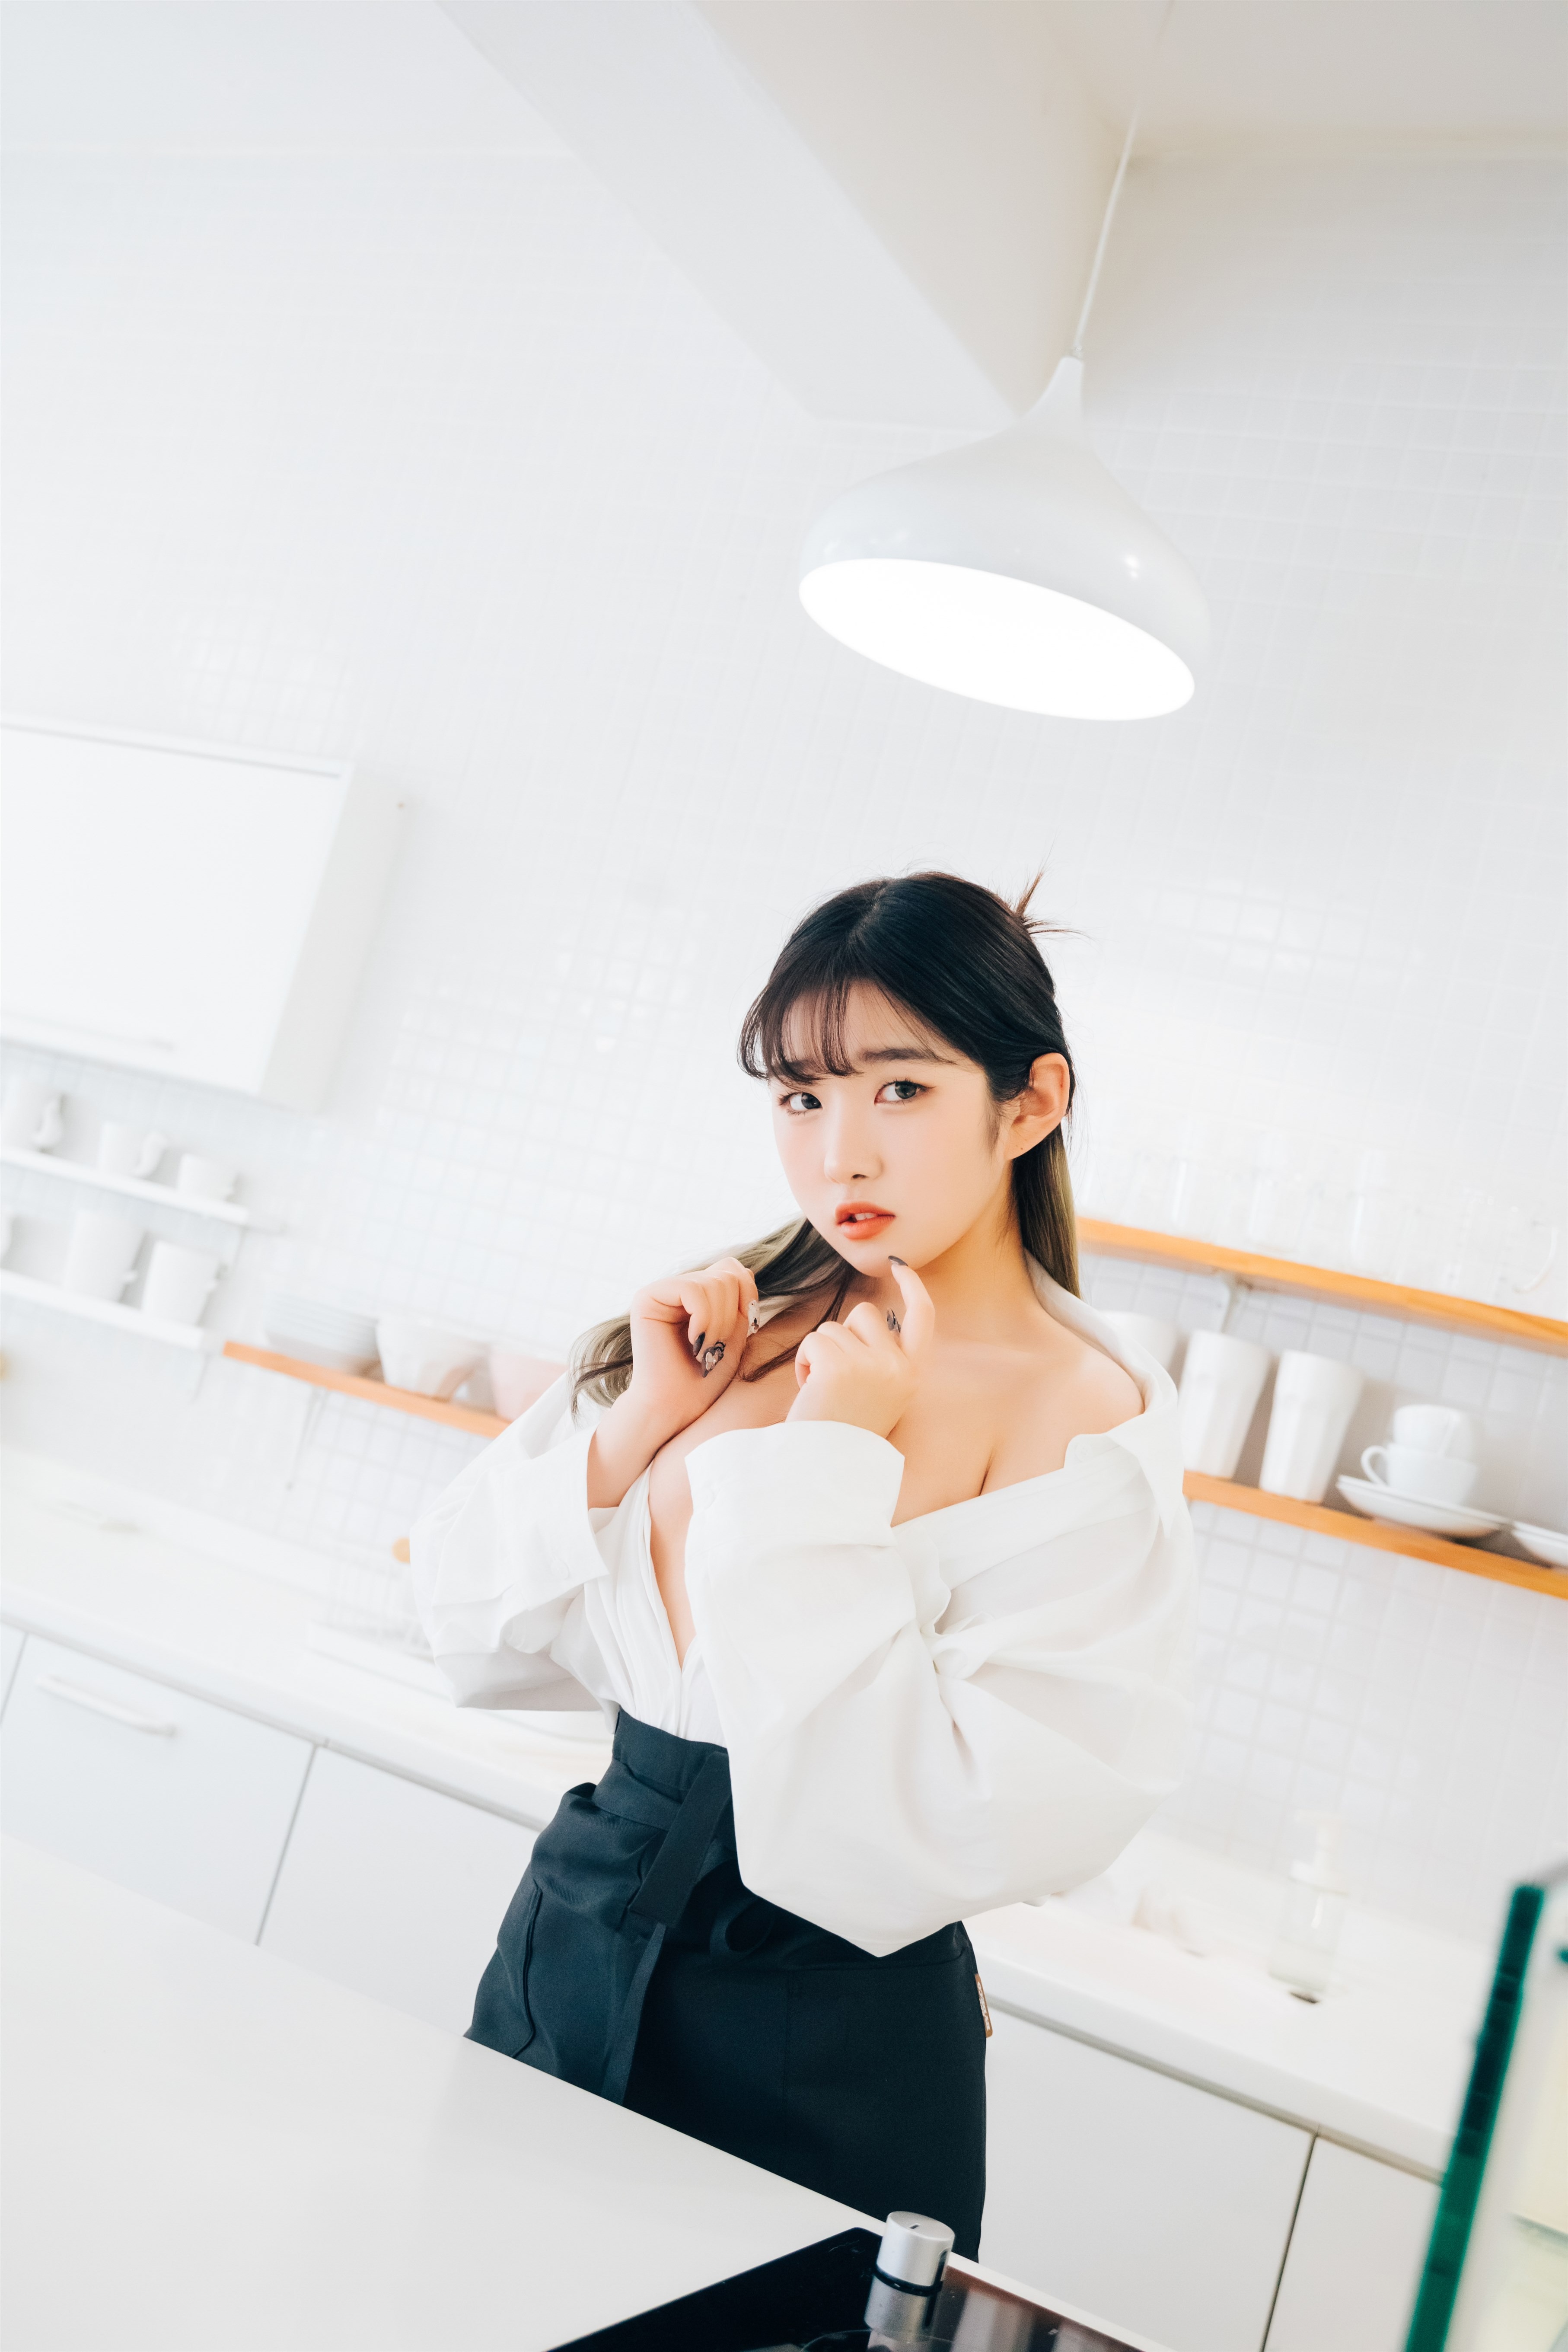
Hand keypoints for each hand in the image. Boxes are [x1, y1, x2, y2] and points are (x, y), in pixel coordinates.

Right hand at [588, 1257, 758, 1504]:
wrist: (677, 1406)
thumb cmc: (706, 1376)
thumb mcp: (734, 1331)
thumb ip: (738, 1298)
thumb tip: (740, 1267)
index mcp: (697, 1293)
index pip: (732, 1270)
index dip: (745, 1297)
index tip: (739, 1332)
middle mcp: (676, 1287)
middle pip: (725, 1274)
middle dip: (731, 1315)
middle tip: (714, 1346)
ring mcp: (660, 1290)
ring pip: (711, 1282)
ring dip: (718, 1322)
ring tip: (703, 1348)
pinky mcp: (646, 1297)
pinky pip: (692, 1290)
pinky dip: (704, 1319)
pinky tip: (693, 1342)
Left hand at [787, 1259, 932, 1437]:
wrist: (825, 1467)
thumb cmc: (844, 1432)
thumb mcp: (879, 1393)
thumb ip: (881, 1358)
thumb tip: (866, 1316)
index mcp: (911, 1375)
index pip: (922, 1318)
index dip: (913, 1287)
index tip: (900, 1267)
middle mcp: (897, 1367)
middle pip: (865, 1313)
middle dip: (844, 1332)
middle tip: (837, 1374)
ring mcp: (871, 1365)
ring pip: (834, 1326)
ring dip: (820, 1351)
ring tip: (823, 1390)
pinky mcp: (840, 1366)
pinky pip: (814, 1340)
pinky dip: (804, 1361)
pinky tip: (810, 1389)